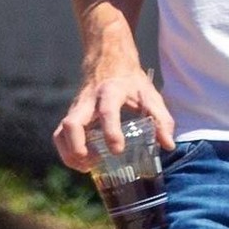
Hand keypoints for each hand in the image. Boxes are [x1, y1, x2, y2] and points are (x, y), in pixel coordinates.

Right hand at [52, 63, 175, 171]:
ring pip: (61, 132)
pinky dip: (66, 151)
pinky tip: (82, 162)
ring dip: (69, 153)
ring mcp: (76, 108)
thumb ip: (161, 120)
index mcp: (110, 92)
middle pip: (72, 123)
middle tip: (92, 163)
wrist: (108, 61)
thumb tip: (168, 145)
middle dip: (77, 147)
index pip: (107, 111)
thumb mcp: (150, 96)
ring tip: (86, 167)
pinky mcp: (71, 115)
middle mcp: (88, 100)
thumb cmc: (131, 82)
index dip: (111, 131)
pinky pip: (60, 135)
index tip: (117, 150)